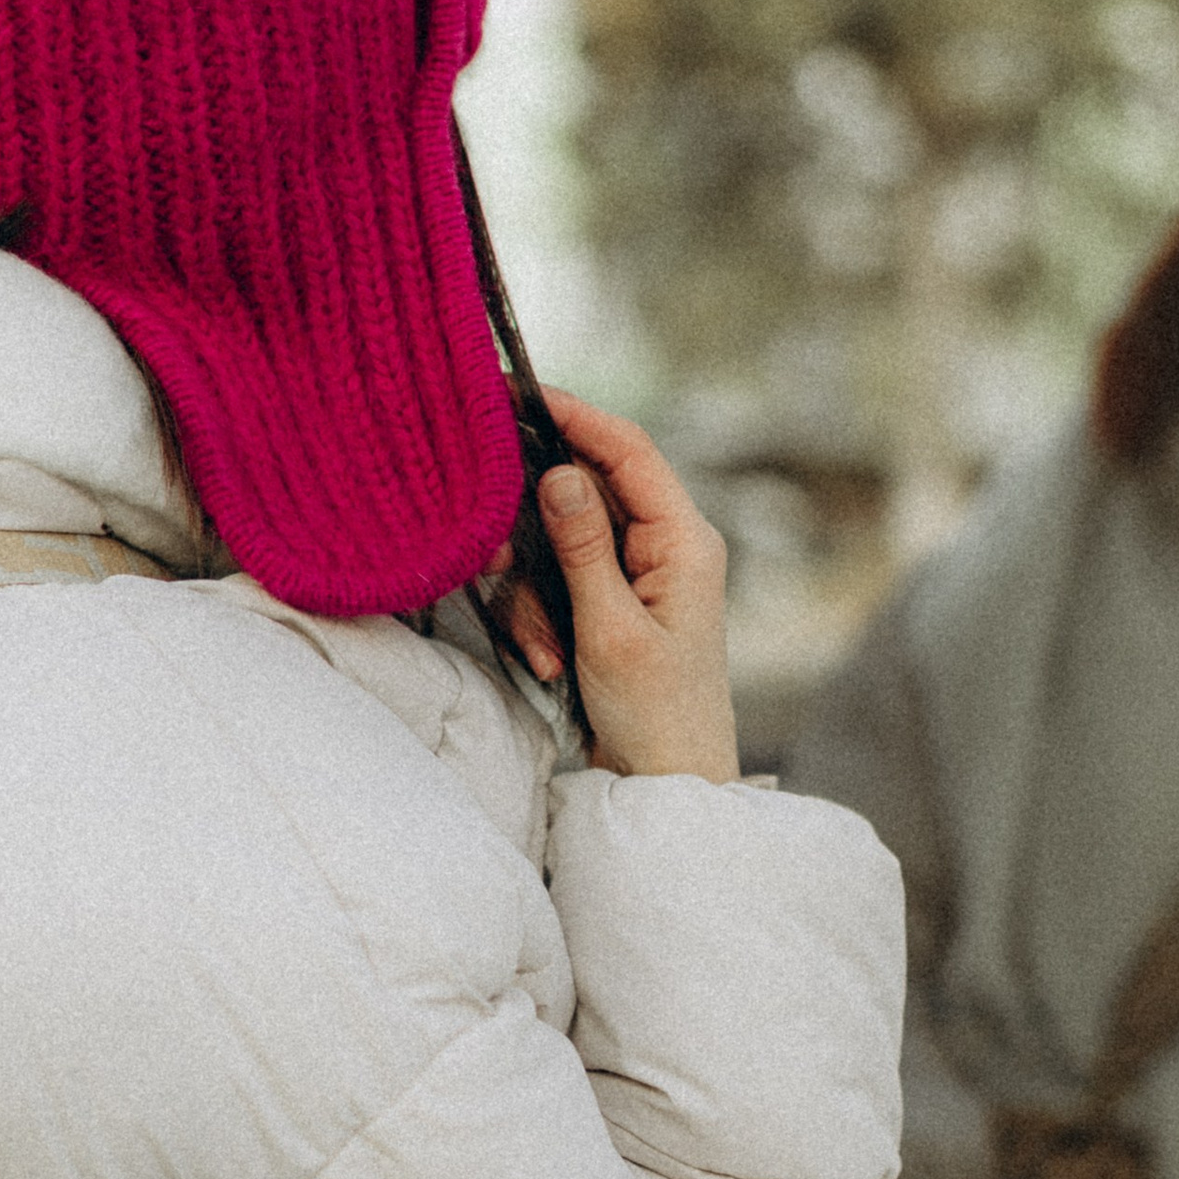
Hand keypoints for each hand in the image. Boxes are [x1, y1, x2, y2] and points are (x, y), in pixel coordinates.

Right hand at [508, 390, 741, 781]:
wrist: (669, 784)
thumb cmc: (657, 717)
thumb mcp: (611, 631)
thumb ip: (582, 547)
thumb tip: (559, 472)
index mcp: (684, 541)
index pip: (629, 450)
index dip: (577, 415)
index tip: (521, 393)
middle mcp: (666, 544)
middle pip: (583, 492)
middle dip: (533, 532)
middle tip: (494, 560)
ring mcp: (640, 571)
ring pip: (559, 540)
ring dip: (535, 594)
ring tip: (544, 650)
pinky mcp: (613, 600)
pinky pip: (557, 580)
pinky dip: (541, 616)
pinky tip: (548, 660)